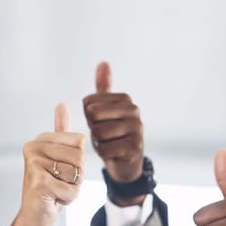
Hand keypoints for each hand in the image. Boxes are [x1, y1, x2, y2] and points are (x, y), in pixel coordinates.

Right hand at [18, 103, 84, 225]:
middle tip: (58, 182)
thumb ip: (61, 131)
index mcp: (40, 139)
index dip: (78, 162)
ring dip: (72, 188)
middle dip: (76, 176)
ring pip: (77, 174)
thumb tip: (61, 104)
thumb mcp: (59, 157)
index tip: (61, 170)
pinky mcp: (39, 182)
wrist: (34, 216)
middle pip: (80, 157)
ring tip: (55, 190)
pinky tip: (53, 199)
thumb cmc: (50, 187)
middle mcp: (33, 147)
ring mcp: (34, 164)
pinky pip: (72, 190)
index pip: (80, 143)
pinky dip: (68, 200)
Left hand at [83, 62, 142, 182]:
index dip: (89, 118)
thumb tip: (103, 62)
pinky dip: (104, 154)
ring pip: (98, 133)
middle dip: (93, 129)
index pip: (88, 104)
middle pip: (93, 116)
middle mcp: (134, 110)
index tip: (102, 123)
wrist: (127, 164)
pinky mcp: (135, 147)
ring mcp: (137, 128)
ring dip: (98, 143)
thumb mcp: (105, 110)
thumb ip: (103, 87)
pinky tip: (114, 154)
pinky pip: (105, 149)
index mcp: (125, 99)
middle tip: (104, 135)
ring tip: (109, 144)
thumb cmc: (112, 134)